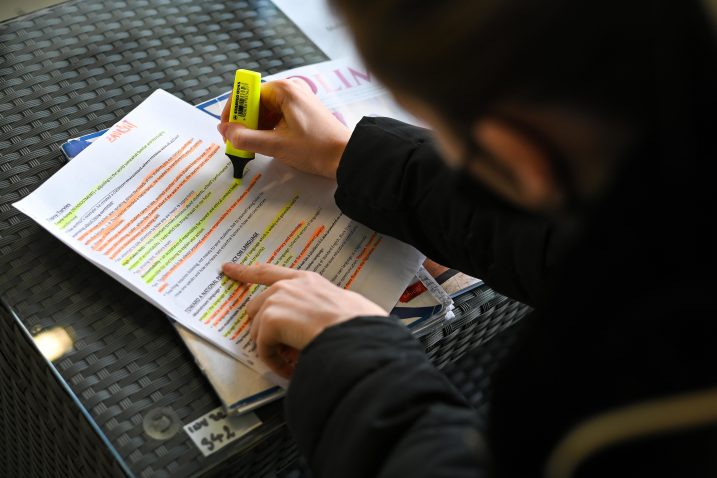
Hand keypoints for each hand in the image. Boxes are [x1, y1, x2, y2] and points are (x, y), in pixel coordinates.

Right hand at [217, 79, 350, 179]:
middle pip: (255, 101)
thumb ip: (247, 138)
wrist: (346, 157)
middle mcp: (290, 89)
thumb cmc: (316, 149)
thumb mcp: (276, 145)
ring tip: (251, 146)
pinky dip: (268, 128)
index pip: (246, 93)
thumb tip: (226, 132)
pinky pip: (277, 116)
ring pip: (265, 110)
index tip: (226, 130)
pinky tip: (266, 143)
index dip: (233, 112)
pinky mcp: (302, 111)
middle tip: (237, 142)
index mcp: (283, 90)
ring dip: (255, 127)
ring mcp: (298, 100)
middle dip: (244, 122)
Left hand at [222, 263, 386, 377]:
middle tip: (275, 345)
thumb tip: (319, 330)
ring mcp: (278, 300)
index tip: (228, 268)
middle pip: (256, 306)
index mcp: (306, 280)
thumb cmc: (357, 323)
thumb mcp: (339, 306)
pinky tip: (289, 368)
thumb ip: (319, 312)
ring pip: (257, 330)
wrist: (356, 331)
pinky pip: (263, 348)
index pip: (268, 271)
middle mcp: (288, 286)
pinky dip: (274, 362)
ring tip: (291, 361)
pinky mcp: (270, 320)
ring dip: (271, 348)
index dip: (245, 271)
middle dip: (261, 328)